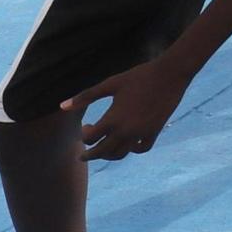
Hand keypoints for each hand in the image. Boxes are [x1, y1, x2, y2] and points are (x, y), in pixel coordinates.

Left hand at [64, 56, 192, 161]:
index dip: (84, 134)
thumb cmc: (138, 76)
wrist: (169, 74)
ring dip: (109, 155)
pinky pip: (141, 148)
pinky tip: (128, 143)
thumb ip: (86, 96)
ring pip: (121, 154)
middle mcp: (125, 130)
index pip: (90, 138)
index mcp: (112, 119)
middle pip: (103, 152)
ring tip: (104, 152)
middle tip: (82, 156)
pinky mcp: (154, 131)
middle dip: (90, 155)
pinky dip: (133, 149)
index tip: (86, 126)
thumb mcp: (110, 84)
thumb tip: (61, 107)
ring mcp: (141, 133)